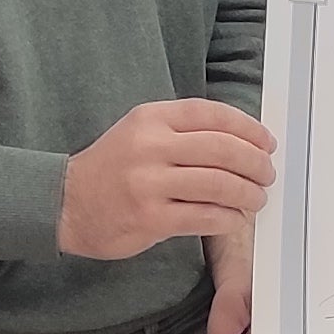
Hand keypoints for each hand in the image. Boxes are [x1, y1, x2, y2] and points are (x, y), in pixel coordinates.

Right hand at [61, 99, 273, 258]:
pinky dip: (228, 218)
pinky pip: (204, 216)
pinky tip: (234, 219)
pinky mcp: (150, 218)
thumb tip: (242, 142)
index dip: (248, 128)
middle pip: (222, 149)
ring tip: (256, 198)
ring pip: (218, 184)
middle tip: (267, 174)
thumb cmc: (112, 168)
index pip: (211, 115)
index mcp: (151, 118)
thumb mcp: (141, 133)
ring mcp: (149, 183)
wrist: (66, 203)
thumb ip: (183, 132)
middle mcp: (150, 146)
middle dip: (255, 163)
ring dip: (247, 193)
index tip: (266, 143)